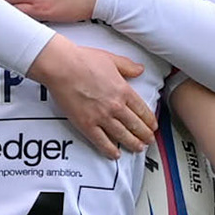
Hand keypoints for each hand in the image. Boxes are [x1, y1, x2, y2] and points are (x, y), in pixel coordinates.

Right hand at [29, 36, 154, 157]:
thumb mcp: (111, 59)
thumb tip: (140, 70)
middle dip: (144, 135)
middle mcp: (115, 106)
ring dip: (132, 144)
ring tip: (138, 149)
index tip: (152, 126)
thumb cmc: (83, 60)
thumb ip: (127, 66)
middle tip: (149, 141)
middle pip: (135, 125)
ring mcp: (101, 117)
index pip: (142, 110)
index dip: (149, 120)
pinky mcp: (86, 125)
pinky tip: (115, 154)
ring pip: (122, 135)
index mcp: (123, 90)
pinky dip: (110, 150)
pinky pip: (101, 141)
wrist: (62, 67)